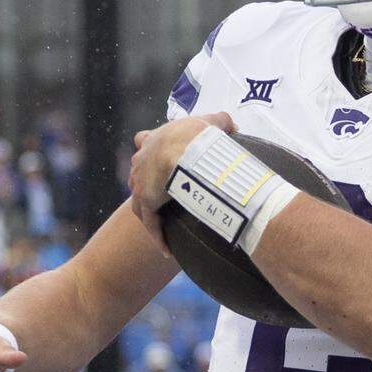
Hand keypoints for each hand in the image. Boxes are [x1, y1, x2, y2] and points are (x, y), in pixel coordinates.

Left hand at [129, 112, 235, 253]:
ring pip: (141, 201)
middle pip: (138, 173)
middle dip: (148, 183)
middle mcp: (141, 161)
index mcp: (154, 140)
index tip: (159, 157)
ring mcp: (140, 183)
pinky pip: (150, 224)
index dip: (151, 149)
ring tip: (164, 225)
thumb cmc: (196, 135)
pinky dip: (158, 236)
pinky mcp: (145, 202)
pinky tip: (167, 249)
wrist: (185, 152)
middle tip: (164, 194)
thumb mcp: (211, 122)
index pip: (144, 141)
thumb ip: (221, 121)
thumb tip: (232, 127)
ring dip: (151, 212)